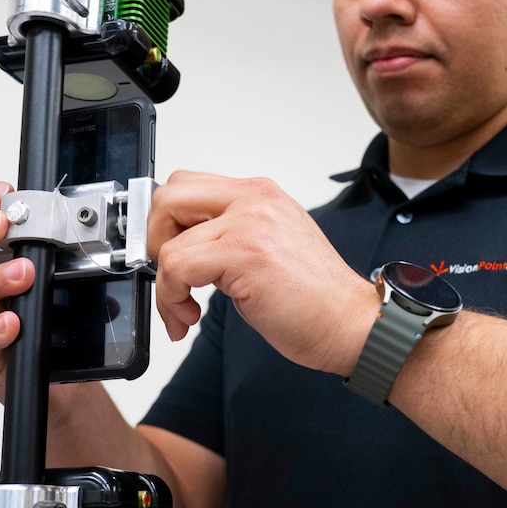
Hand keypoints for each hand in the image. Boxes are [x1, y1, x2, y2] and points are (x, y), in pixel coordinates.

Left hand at [147, 171, 379, 375]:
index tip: (168, 255)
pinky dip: (172, 298)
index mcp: (260, 195)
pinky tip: (190, 316)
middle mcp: (254, 200)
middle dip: (154, 239)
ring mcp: (249, 222)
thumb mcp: (270, 246)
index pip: (188, 185)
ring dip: (165, 283)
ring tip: (184, 308)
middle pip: (170, 195)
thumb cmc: (316, 298)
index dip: (167, 223)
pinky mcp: (243, 252)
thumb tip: (184, 246)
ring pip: (168, 239)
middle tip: (170, 274)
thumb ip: (230, 234)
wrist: (352, 323)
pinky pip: (177, 266)